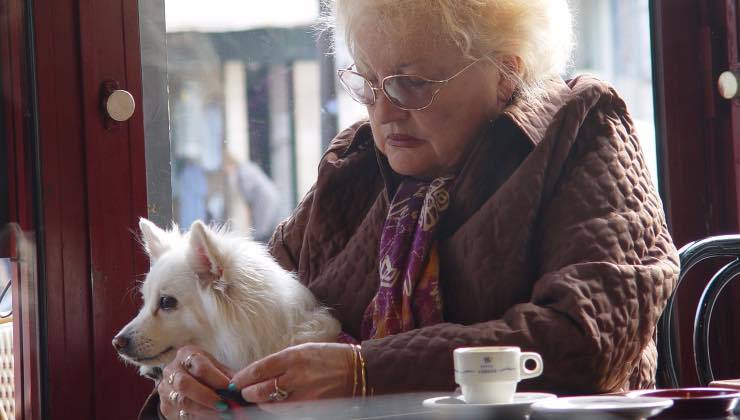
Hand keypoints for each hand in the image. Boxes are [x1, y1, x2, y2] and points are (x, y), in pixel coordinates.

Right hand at [158, 346, 232, 418]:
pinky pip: (181, 414)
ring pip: (182, 401)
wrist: (182, 379)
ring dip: (204, 409)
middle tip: (224, 404)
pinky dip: (199, 417)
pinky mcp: (166, 407)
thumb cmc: (205, 371)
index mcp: (186, 355)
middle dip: (206, 396)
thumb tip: (241, 386)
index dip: (216, 378)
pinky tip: (212, 417)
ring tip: (222, 413)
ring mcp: (166, 389)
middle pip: (185, 384)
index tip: (230, 388)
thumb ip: (226, 375)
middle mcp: (172, 370)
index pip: (200, 366)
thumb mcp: (215, 367)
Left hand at [230, 343, 355, 411]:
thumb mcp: (305, 349)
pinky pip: (286, 413)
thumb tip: (259, 372)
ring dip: (261, 403)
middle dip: (248, 392)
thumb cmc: (330, 357)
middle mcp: (297, 375)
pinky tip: (276, 405)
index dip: (243, 377)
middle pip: (260, 389)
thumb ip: (282, 361)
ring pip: (270, 405)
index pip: (259, 369)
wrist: (359, 371)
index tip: (235, 381)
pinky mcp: (311, 408)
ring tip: (259, 399)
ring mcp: (304, 394)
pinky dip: (277, 410)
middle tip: (244, 392)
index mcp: (294, 356)